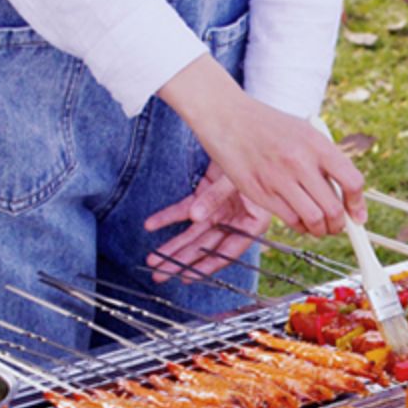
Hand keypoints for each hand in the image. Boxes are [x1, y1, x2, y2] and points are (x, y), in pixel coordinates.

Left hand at [144, 162, 269, 280]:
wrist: (248, 131)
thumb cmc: (254, 155)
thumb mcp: (237, 178)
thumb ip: (216, 197)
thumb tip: (195, 217)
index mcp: (254, 221)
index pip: (229, 250)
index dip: (208, 265)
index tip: (188, 277)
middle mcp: (236, 218)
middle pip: (206, 244)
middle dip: (182, 260)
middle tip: (161, 273)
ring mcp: (220, 207)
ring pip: (193, 232)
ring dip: (173, 245)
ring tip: (153, 259)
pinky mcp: (205, 194)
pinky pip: (183, 209)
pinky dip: (167, 217)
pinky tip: (152, 225)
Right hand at [153, 54, 366, 239]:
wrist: (227, 117)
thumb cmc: (268, 126)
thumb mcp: (303, 132)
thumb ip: (325, 159)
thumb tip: (347, 195)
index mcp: (317, 144)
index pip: (352, 181)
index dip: (357, 204)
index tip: (358, 216)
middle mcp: (300, 162)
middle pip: (334, 209)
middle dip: (339, 225)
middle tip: (337, 226)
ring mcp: (279, 179)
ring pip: (313, 220)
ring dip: (320, 230)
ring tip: (319, 226)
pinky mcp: (260, 192)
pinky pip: (290, 220)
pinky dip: (299, 226)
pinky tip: (299, 220)